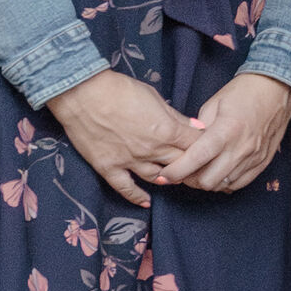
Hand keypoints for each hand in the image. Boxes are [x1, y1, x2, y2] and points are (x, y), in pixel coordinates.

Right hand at [46, 70, 191, 207]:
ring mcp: (130, 161)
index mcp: (166, 130)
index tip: (207, 149)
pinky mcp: (109, 167)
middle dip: (191, 166)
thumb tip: (197, 126)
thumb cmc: (119, 89)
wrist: (83, 93)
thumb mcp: (154, 97)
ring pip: (158, 178)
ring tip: (175, 179)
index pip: (195, 145)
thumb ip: (176, 116)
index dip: (205, 148)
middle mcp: (151, 150)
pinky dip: (137, 197)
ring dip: (169, 179)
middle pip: (181, 164)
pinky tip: (146, 201)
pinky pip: (126, 188)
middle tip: (196, 168)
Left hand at [146, 73, 290, 194]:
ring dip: (207, 182)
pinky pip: (239, 184)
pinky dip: (225, 182)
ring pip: (223, 185)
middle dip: (190, 180)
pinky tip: (218, 172)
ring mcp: (253, 158)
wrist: (277, 89)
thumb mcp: (214, 103)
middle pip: (208, 181)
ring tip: (200, 171)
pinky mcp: (262, 163)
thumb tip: (187, 146)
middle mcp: (240, 148)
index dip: (177, 171)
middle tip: (182, 172)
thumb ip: (199, 128)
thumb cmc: (244, 92)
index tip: (164, 174)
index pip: (196, 159)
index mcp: (226, 130)